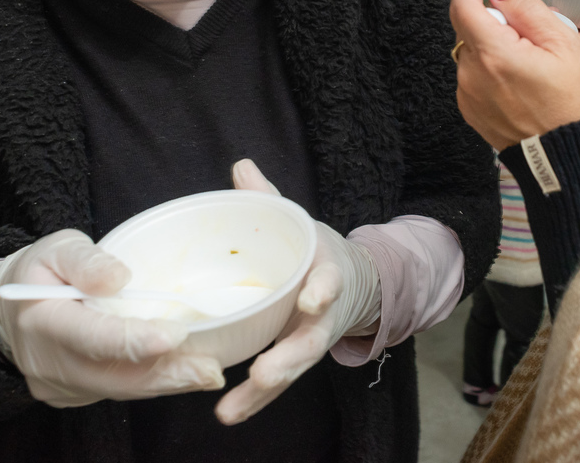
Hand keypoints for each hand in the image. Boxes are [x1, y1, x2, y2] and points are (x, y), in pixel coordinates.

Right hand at [0, 230, 223, 406]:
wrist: (9, 311)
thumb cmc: (40, 272)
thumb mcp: (57, 249)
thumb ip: (86, 261)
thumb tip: (119, 278)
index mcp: (44, 320)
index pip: (94, 337)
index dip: (136, 340)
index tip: (176, 335)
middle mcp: (50, 363)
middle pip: (115, 376)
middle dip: (166, 374)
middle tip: (209, 369)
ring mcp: (60, 385)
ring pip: (120, 390)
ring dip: (166, 383)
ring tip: (206, 373)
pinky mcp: (72, 395)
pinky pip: (116, 392)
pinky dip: (150, 383)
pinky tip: (181, 373)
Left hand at [215, 160, 380, 424]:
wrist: (352, 283)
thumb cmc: (313, 251)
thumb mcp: (297, 223)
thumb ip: (269, 200)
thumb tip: (241, 166)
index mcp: (326, 273)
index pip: (331, 281)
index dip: (324, 290)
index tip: (314, 298)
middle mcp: (323, 314)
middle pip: (311, 341)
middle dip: (289, 358)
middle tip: (266, 373)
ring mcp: (309, 340)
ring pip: (292, 369)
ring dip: (264, 391)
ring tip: (232, 409)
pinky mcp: (293, 359)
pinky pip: (275, 383)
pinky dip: (254, 401)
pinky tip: (227, 414)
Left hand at [450, 0, 579, 149]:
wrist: (567, 158)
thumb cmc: (572, 105)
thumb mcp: (565, 45)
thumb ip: (528, 11)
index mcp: (494, 55)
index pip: (463, 7)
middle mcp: (472, 75)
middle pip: (469, 30)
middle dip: (492, 22)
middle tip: (528, 36)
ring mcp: (467, 95)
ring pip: (472, 53)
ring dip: (492, 48)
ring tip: (528, 66)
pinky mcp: (470, 110)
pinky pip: (473, 76)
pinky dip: (490, 71)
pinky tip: (518, 84)